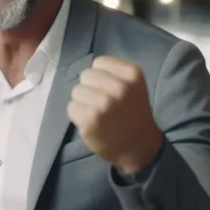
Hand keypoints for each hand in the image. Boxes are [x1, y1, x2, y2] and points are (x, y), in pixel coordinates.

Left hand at [67, 56, 162, 173]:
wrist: (138, 147)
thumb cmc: (133, 114)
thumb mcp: (133, 87)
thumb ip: (114, 74)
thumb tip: (89, 70)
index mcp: (133, 75)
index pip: (99, 62)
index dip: (100, 76)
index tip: (109, 89)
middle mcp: (120, 87)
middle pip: (86, 75)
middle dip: (90, 87)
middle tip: (102, 103)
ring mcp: (104, 104)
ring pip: (77, 91)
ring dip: (83, 102)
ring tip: (97, 113)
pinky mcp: (90, 119)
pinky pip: (71, 107)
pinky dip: (78, 115)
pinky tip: (92, 123)